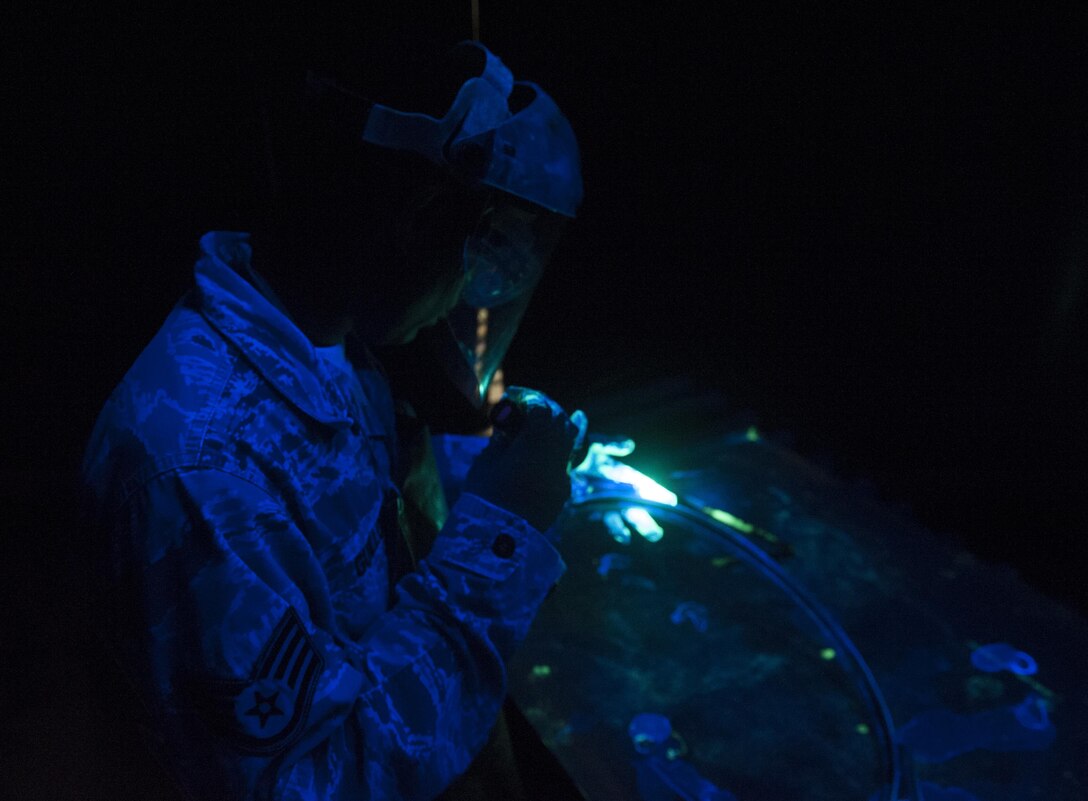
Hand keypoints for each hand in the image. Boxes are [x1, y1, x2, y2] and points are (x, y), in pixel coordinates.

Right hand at [464, 387, 583, 531]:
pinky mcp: (562, 493)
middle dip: (546, 411)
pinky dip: (557, 451)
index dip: (529, 399)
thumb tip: (508, 427)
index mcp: (536, 443)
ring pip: (569, 442)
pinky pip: (565, 462)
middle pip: (560, 422)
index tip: (515, 397)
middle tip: (528, 408)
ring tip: (541, 425)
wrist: (498, 540)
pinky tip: (549, 448)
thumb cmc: (485, 497)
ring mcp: (563, 475)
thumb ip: (501, 440)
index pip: (541, 409)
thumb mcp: (486, 463)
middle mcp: (556, 456)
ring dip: (556, 430)